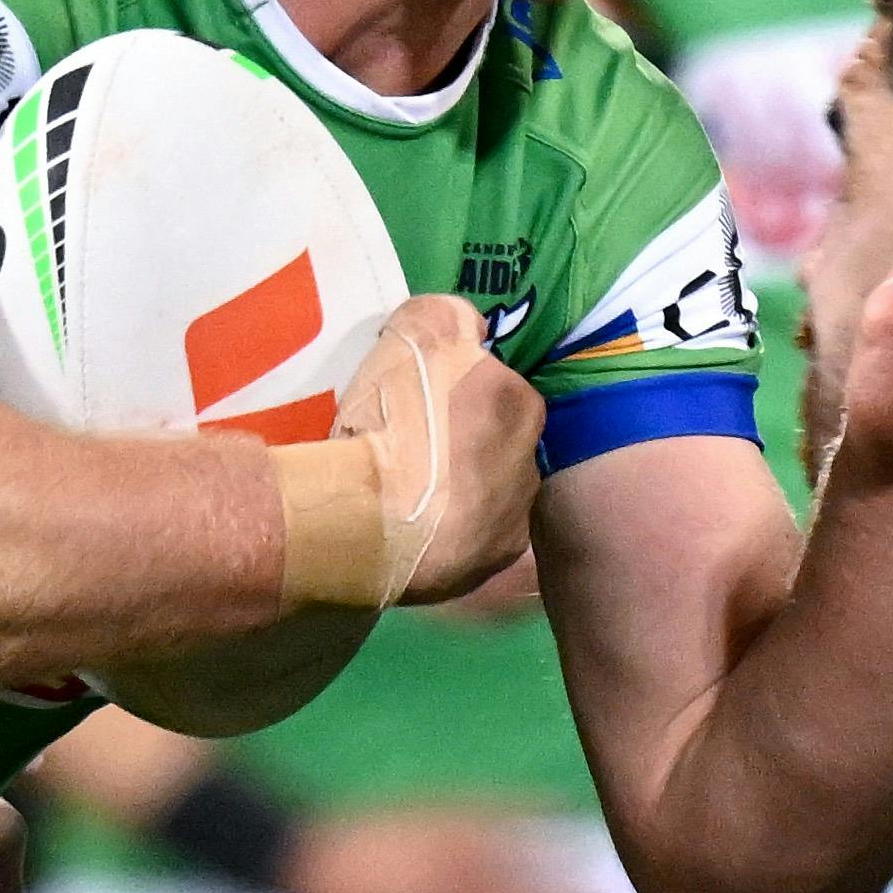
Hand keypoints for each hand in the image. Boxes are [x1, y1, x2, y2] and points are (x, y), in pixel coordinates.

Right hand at [329, 286, 544, 607]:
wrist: (361, 516)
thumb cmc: (394, 418)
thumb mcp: (420, 329)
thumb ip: (451, 318)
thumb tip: (469, 328)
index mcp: (521, 408)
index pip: (504, 390)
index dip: (466, 394)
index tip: (428, 403)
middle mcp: (531, 470)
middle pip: (500, 449)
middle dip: (469, 448)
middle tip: (419, 451)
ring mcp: (511, 528)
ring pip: (488, 502)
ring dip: (461, 497)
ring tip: (411, 498)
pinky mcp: (483, 574)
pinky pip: (468, 547)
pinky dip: (447, 540)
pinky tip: (411, 534)